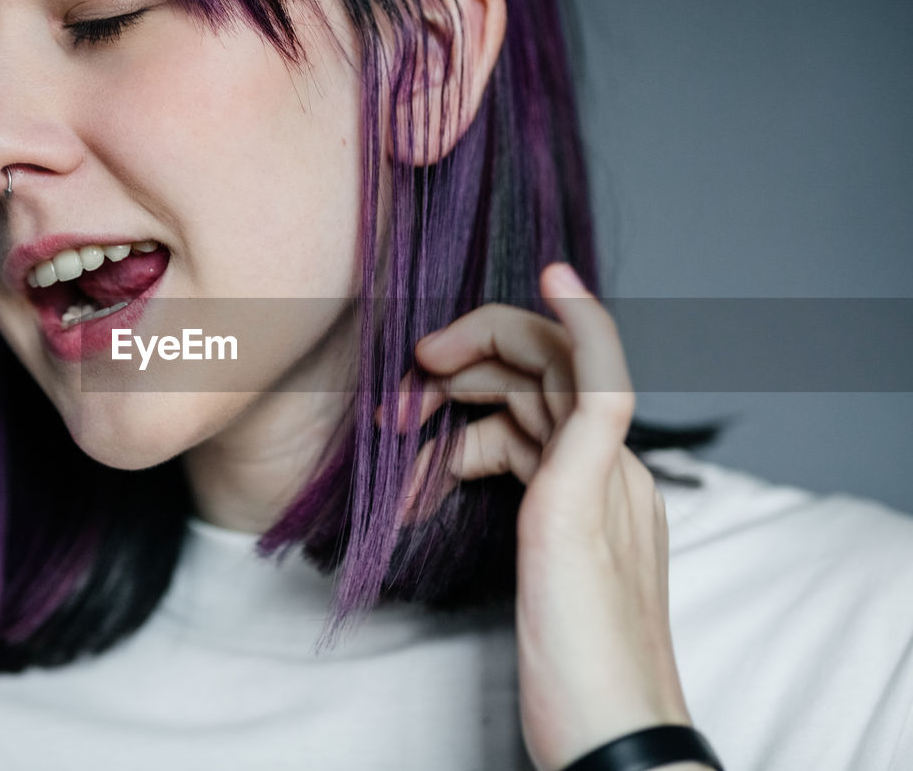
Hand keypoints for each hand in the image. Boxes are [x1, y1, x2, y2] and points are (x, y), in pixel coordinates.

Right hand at [401, 262, 693, 770]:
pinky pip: (506, 472)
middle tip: (402, 391)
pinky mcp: (553, 534)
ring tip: (397, 442)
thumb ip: (585, 414)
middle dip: (468, 370)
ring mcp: (577, 502)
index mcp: (611, 459)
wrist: (602, 732)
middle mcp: (601, 470)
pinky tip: (423, 490)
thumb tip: (578, 315)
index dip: (542, 315)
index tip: (515, 283)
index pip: (576, 358)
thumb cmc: (587, 638)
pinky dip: (462, 466)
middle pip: (536, 384)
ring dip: (455, 421)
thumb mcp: (576, 517)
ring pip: (512, 426)